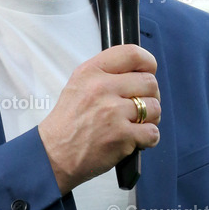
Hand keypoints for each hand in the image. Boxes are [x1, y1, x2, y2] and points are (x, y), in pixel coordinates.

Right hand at [38, 44, 160, 193]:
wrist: (53, 155)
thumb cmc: (68, 124)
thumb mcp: (78, 86)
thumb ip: (106, 75)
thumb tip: (140, 73)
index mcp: (90, 72)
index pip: (132, 54)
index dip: (148, 63)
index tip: (148, 72)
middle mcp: (101, 89)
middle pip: (150, 82)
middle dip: (150, 96)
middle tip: (139, 108)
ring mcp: (112, 112)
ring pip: (155, 108)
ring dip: (150, 119)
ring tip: (134, 125)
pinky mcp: (121, 136)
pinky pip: (153, 132)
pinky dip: (148, 139)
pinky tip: (134, 139)